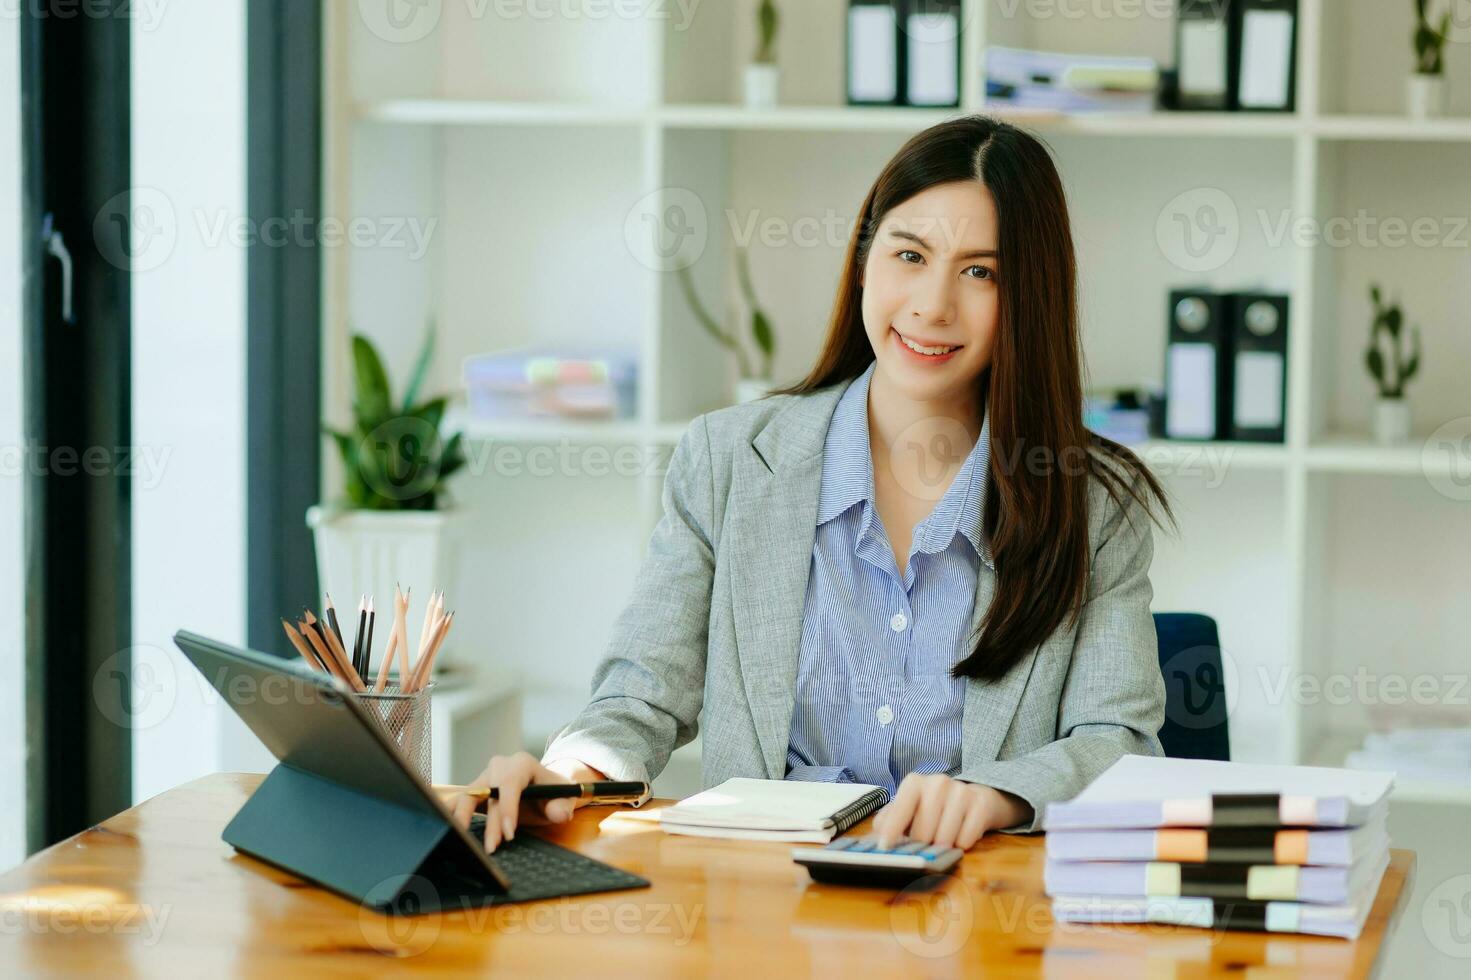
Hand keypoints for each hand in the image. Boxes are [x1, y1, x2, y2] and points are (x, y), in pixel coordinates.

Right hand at [450, 752, 604, 852]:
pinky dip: (451, 813)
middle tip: (491, 848)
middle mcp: (499, 767)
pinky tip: (444, 826)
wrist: (544, 785)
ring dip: (463, 819)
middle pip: (486, 793)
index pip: (510, 784)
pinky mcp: (474, 790)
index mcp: (521, 763)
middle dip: (488, 823)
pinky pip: (458, 800)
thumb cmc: (553, 792)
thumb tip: (558, 814)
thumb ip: (563, 806)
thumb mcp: (566, 797)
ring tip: (460, 840)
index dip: (507, 808)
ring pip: (467, 796)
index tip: (509, 834)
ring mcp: (484, 778)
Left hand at [871, 773, 1030, 850]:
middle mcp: (937, 783)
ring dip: (942, 847)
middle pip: (923, 832)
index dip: (891, 831)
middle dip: (922, 845)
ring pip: (944, 839)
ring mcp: (961, 792)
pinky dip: (962, 844)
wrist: (975, 798)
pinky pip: (966, 840)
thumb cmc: (934, 807)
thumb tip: (877, 838)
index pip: (900, 810)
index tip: (885, 848)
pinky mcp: (981, 805)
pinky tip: (961, 834)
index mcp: (914, 783)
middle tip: (925, 844)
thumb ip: (890, 820)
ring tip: (943, 838)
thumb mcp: (909, 809)